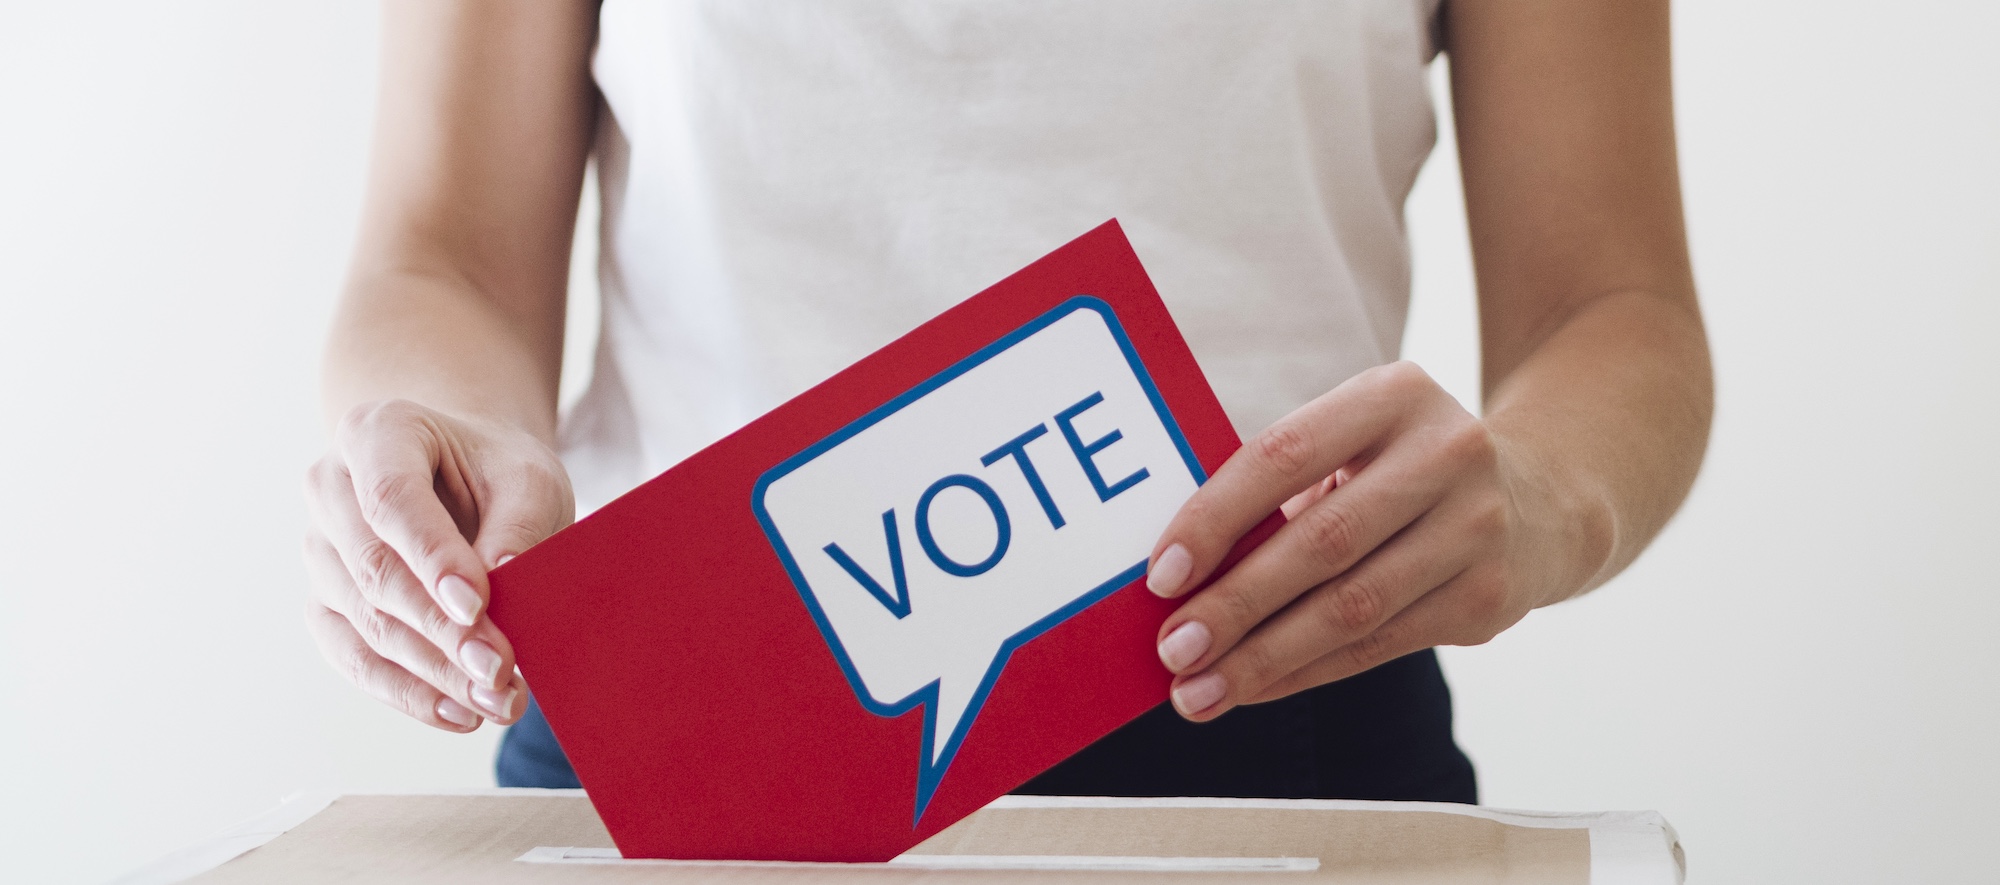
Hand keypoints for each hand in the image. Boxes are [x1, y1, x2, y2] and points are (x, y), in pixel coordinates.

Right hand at [302, 400, 572, 731]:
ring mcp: (320, 548)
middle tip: (501, 670)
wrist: (468, 479)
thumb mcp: (529, 480)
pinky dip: (406, 691)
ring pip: (365, 621)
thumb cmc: (498, 472)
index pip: (392, 500)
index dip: (432, 558)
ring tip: (499, 701)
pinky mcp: (326, 601)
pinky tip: (458, 713)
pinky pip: (353, 656)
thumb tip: (496, 590)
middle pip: (374, 569)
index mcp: (377, 433)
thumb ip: (515, 528)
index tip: (479, 606)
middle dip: (441, 630)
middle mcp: (330, 487)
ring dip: (433, 671)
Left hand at [1146, 361, 1588, 719]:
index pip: (1283, 453)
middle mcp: (1447, 453)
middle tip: (1173, 649)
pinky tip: (1255, 688)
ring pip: (1351, 607)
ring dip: (1264, 658)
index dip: (1215, 518)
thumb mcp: (1354, 444)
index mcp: (1394, 394)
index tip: (1162, 575)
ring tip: (1200, 690)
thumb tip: (1179, 573)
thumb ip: (1279, 488)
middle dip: (1235, 604)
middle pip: (1320, 541)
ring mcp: (1477, 528)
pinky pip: (1378, 646)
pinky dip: (1306, 672)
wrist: (1542, 502)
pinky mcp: (1490, 597)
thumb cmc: (1401, 471)